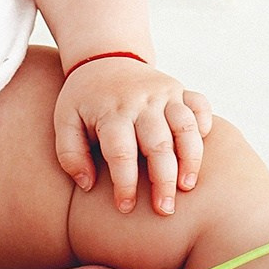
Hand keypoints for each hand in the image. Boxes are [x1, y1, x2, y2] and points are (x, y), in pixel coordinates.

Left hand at [54, 58, 213, 216]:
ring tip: (187, 187)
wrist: (105, 58)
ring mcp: (164, 93)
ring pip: (185, 126)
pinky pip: (200, 105)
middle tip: (165, 210)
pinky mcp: (180, 89)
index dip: (125, 183)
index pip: (121, 152)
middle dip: (164, 180)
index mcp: (111, 111)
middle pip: (158, 144)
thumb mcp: (64, 122)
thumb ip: (70, 155)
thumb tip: (88, 185)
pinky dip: (204, 125)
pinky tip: (200, 149)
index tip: (126, 207)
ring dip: (190, 159)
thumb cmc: (83, 99)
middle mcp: (141, 101)